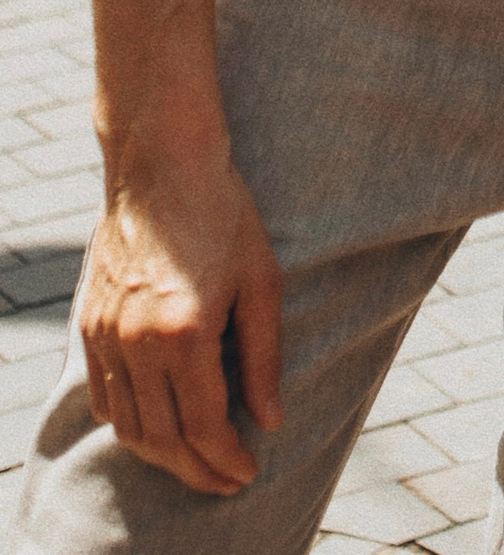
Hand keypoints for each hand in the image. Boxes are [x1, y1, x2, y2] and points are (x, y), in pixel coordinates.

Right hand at [79, 140, 282, 493]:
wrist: (162, 166)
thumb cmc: (223, 215)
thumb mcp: (262, 280)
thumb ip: (264, 355)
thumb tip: (270, 419)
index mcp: (185, 331)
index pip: (203, 424)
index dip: (226, 459)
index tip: (248, 472)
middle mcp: (136, 342)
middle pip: (161, 438)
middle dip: (196, 470)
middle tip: (226, 481)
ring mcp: (106, 336)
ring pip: (127, 426)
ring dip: (162, 455)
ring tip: (197, 462)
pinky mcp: (88, 326)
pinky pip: (104, 397)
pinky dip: (130, 424)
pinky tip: (159, 426)